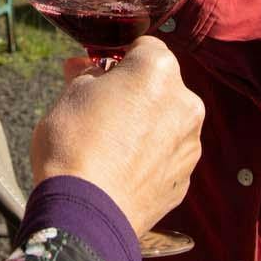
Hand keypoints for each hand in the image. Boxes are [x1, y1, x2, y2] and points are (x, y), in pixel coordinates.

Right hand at [31, 36, 203, 237]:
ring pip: (166, 122)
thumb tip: (84, 66)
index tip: (99, 71)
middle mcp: (185, 102)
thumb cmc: (74, 144)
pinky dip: (148, 157)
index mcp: (158, 71)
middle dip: (133, 92)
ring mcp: (190, 144)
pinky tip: (120, 169)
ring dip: (144, 125)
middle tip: (99, 108)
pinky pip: (166, 156)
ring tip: (108, 145)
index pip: (143, 46)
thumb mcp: (70, 95)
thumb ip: (86, 74)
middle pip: (160, 85)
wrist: (86, 213)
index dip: (118, 56)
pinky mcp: (185, 179)